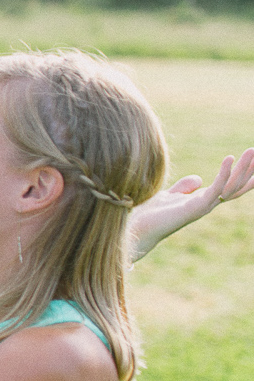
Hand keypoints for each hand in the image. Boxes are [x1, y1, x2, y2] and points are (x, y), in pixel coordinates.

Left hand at [128, 148, 253, 261]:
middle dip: (249, 170)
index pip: (230, 188)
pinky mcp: (195, 208)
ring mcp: (203, 207)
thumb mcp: (170, 195)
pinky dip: (224, 173)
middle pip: (236, 186)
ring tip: (251, 151)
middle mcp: (207, 204)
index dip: (245, 177)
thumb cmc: (151, 214)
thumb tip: (199, 179)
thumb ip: (185, 187)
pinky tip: (229, 158)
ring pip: (231, 186)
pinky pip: (216, 189)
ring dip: (243, 168)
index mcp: (202, 200)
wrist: (137, 228)